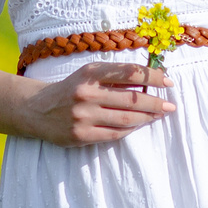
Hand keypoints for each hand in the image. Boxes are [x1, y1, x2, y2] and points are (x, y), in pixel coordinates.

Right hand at [25, 61, 173, 146]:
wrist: (37, 109)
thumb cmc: (71, 89)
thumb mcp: (89, 74)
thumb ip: (115, 75)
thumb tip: (151, 80)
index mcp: (91, 73)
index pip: (130, 73)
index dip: (153, 77)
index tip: (168, 82)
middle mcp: (87, 93)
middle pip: (132, 99)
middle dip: (155, 102)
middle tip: (170, 105)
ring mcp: (83, 116)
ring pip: (126, 119)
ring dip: (147, 118)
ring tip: (159, 115)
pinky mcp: (80, 135)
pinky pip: (114, 134)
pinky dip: (130, 130)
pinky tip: (139, 125)